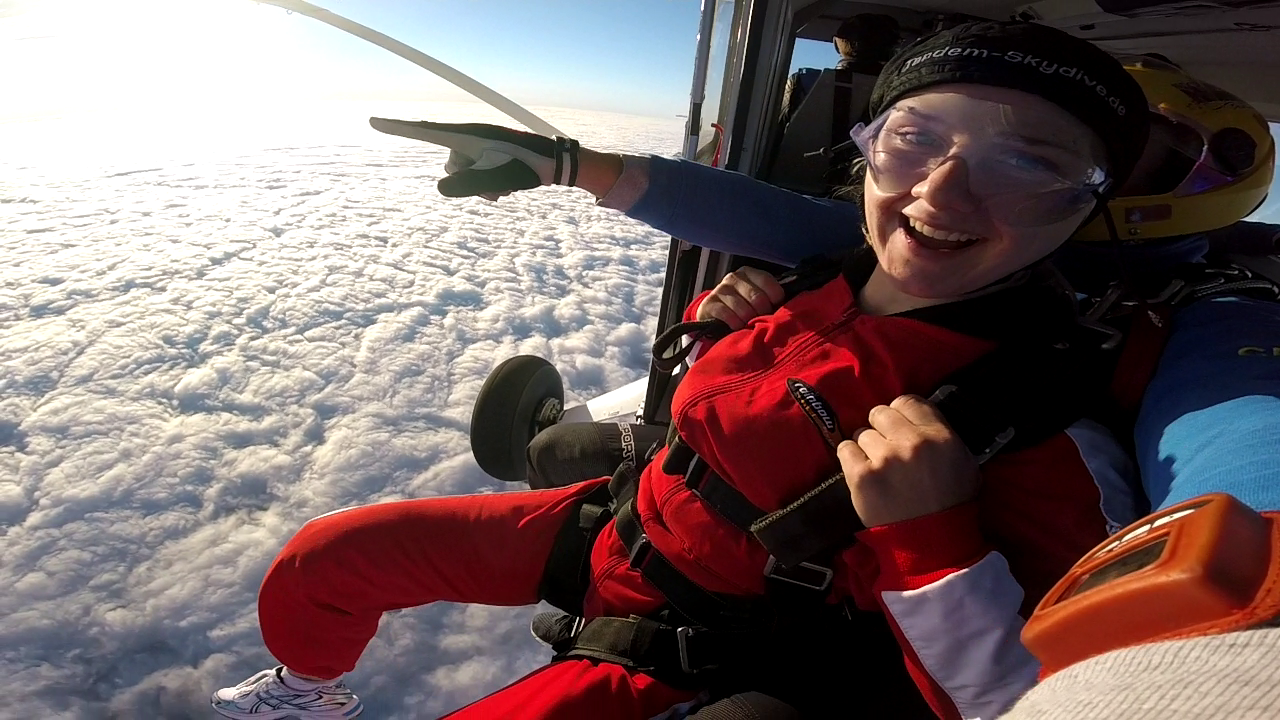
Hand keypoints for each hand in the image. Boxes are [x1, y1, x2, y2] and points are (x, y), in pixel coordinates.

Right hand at [370, 118, 619, 199]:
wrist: (557, 163)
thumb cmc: (528, 168)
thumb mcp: (496, 180)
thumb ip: (466, 185)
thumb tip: (440, 188)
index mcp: (467, 135)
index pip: (424, 132)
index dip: (398, 129)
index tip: (372, 121)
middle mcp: (470, 137)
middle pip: (450, 165)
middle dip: (469, 182)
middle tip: (499, 186)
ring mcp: (479, 146)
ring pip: (464, 173)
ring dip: (482, 186)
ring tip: (507, 188)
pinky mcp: (489, 154)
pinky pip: (476, 173)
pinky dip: (488, 184)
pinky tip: (508, 187)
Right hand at [695, 267, 784, 328]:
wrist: (714, 313)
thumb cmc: (742, 306)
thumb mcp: (756, 297)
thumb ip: (770, 296)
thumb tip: (789, 304)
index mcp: (749, 273)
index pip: (768, 282)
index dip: (775, 299)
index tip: (774, 309)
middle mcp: (734, 277)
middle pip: (757, 298)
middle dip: (762, 313)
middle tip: (760, 320)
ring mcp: (720, 289)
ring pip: (744, 309)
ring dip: (748, 321)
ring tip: (748, 324)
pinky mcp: (710, 303)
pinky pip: (729, 316)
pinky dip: (736, 324)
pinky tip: (736, 326)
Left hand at [838, 395, 978, 526]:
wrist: (931, 544)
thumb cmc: (951, 504)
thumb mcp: (964, 462)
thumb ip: (941, 433)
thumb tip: (916, 417)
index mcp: (940, 436)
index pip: (908, 401)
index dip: (901, 414)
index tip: (900, 428)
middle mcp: (912, 442)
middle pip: (880, 413)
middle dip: (882, 429)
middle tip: (888, 449)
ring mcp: (885, 458)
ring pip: (862, 433)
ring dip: (867, 448)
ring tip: (879, 468)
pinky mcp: (862, 476)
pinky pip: (845, 449)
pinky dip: (851, 460)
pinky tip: (863, 473)